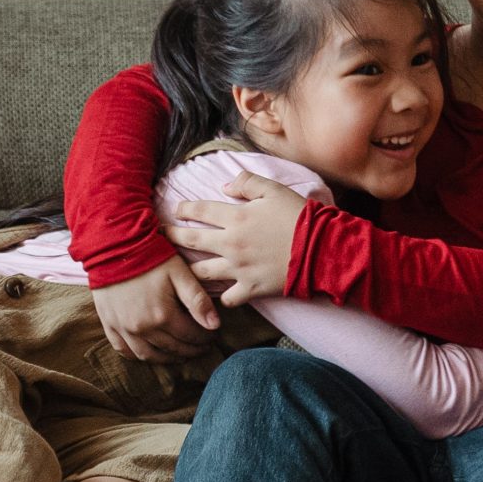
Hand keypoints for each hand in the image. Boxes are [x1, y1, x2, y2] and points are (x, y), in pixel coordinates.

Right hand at [92, 258, 220, 361]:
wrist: (113, 246)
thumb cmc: (150, 256)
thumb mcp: (179, 273)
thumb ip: (197, 300)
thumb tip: (215, 326)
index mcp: (163, 315)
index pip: (191, 336)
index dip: (205, 338)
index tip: (212, 336)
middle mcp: (143, 328)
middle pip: (173, 348)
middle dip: (191, 349)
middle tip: (201, 347)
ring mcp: (123, 329)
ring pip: (149, 356)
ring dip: (167, 358)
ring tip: (179, 354)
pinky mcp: (109, 324)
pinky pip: (124, 350)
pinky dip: (138, 356)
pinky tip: (149, 352)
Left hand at [161, 172, 308, 306]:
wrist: (322, 249)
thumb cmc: (299, 216)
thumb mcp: (274, 189)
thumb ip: (247, 182)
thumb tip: (224, 186)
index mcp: (236, 217)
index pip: (199, 210)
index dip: (183, 208)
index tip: (175, 210)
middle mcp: (231, 244)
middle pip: (191, 241)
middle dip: (172, 237)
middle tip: (161, 237)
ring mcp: (239, 269)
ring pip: (202, 273)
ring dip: (188, 270)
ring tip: (179, 269)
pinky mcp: (251, 288)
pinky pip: (228, 298)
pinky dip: (222, 298)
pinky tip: (218, 295)